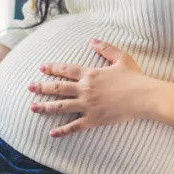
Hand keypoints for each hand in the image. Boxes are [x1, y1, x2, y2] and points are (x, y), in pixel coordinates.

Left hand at [28, 39, 153, 137]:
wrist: (144, 97)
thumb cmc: (134, 78)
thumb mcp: (121, 58)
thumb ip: (106, 49)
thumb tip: (93, 41)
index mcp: (91, 74)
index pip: (66, 70)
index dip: (52, 68)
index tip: (41, 68)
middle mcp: (85, 89)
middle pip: (58, 88)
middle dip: (42, 87)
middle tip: (29, 87)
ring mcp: (87, 105)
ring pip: (61, 106)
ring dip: (45, 107)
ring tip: (32, 108)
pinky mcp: (93, 120)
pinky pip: (74, 126)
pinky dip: (62, 131)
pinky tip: (51, 133)